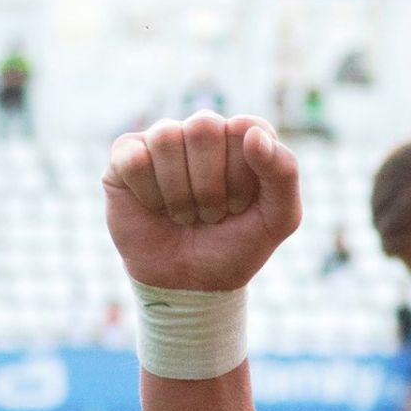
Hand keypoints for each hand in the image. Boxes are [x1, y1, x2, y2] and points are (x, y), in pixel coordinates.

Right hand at [103, 112, 301, 290]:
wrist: (192, 284)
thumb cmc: (237, 245)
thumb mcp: (279, 218)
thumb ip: (284, 172)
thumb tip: (252, 132)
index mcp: (244, 135)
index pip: (245, 127)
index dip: (242, 174)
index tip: (241, 206)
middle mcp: (203, 130)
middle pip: (203, 126)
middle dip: (210, 185)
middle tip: (212, 214)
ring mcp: (162, 140)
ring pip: (166, 138)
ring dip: (180, 193)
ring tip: (186, 214)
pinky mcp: (126, 156)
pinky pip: (134, 159)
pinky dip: (150, 196)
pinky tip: (157, 208)